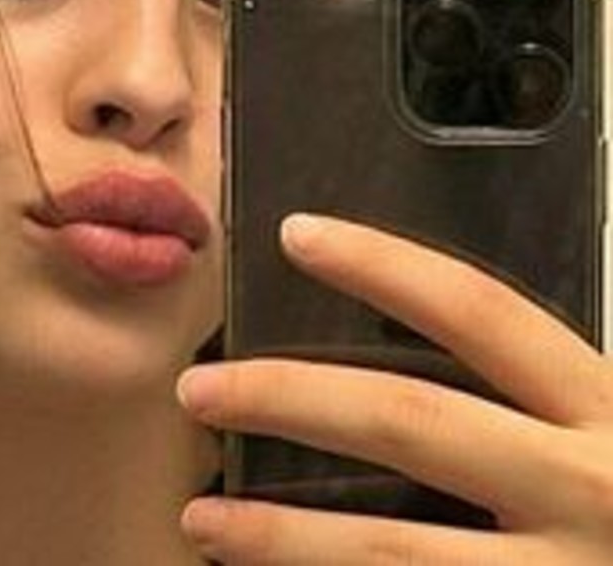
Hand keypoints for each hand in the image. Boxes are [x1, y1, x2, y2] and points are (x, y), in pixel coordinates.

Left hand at [176, 213, 612, 563]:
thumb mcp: (609, 432)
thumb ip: (535, 399)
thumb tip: (387, 345)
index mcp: (605, 408)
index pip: (478, 312)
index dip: (384, 264)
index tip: (296, 234)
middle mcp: (589, 487)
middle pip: (409, 420)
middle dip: (290, 398)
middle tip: (198, 389)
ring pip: (393, 552)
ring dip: (282, 535)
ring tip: (201, 520)